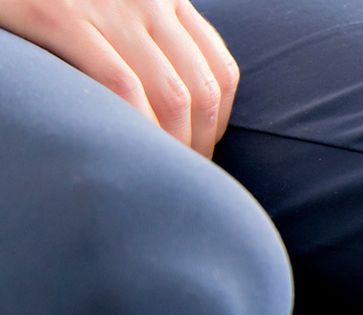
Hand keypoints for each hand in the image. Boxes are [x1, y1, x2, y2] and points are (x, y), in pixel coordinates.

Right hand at [2, 0, 238, 156]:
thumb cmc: (60, 2)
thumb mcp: (123, 12)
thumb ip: (156, 44)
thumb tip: (190, 109)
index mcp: (169, 0)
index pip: (221, 72)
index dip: (219, 121)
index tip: (201, 146)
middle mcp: (149, 2)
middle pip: (201, 90)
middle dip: (198, 142)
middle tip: (180, 170)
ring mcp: (110, 8)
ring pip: (170, 93)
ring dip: (172, 143)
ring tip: (158, 167)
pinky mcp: (64, 17)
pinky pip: (119, 83)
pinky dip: (135, 124)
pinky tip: (128, 147)